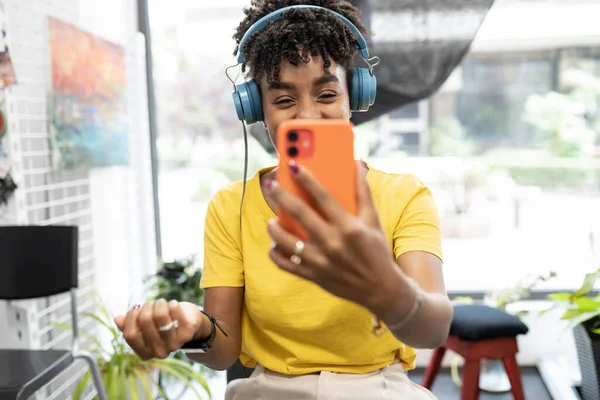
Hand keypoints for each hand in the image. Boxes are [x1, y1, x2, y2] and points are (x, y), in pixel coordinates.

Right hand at [114, 299, 207, 359]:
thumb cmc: (162, 323)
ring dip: (159, 303)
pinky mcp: (187, 332)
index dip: (130, 318)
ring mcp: (174, 344)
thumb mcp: (144, 325)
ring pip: (160, 315)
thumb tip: (117, 319)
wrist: (189, 324)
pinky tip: (173, 304)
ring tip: (162, 302)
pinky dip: (172, 304)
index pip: (130, 335)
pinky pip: (175, 311)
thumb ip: (129, 324)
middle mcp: (159, 352)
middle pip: (145, 321)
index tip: (135, 308)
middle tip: (152, 304)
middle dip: (147, 307)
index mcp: (145, 353)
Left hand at [265, 161, 405, 313]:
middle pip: (300, 213)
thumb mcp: (373, 220)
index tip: (294, 166)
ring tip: (272, 220)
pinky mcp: (313, 276)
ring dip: (274, 227)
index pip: (323, 196)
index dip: (306, 179)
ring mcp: (320, 261)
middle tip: (271, 186)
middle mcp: (332, 242)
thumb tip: (357, 165)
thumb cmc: (376, 250)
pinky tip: (275, 244)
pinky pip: (286, 264)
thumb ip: (363, 191)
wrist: (380, 289)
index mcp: (348, 226)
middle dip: (282, 196)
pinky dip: (276, 253)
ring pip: (286, 241)